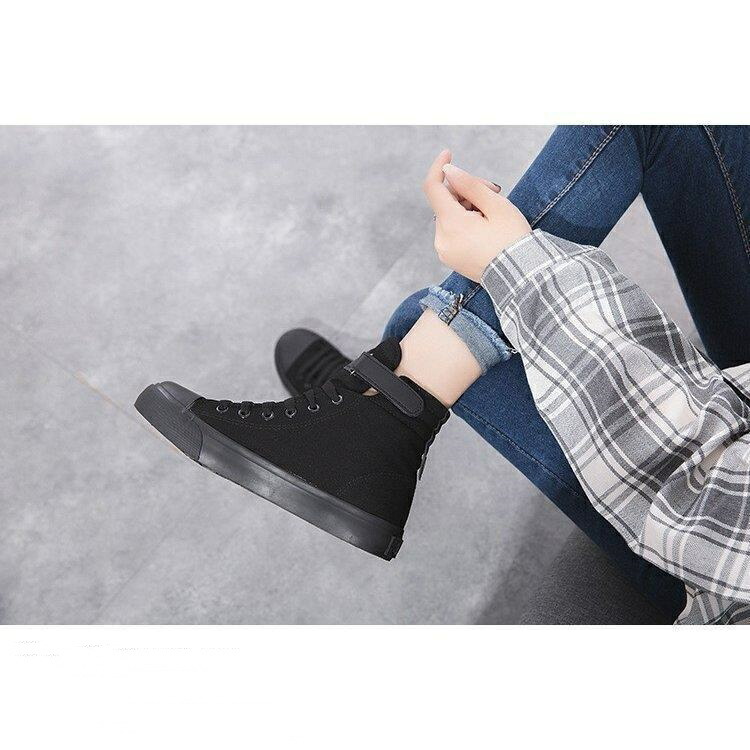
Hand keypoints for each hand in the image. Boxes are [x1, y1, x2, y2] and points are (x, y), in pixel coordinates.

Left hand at [422, 150, 531, 281]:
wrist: (522, 276)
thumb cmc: (513, 240)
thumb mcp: (497, 206)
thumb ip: (470, 185)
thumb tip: (449, 171)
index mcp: (452, 225)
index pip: (433, 188)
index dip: (439, 167)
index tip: (449, 153)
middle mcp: (442, 240)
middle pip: (445, 202)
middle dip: (466, 191)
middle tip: (495, 190)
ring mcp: (444, 252)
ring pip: (449, 216)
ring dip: (467, 206)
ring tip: (494, 212)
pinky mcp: (450, 259)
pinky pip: (452, 232)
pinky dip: (465, 223)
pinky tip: (486, 226)